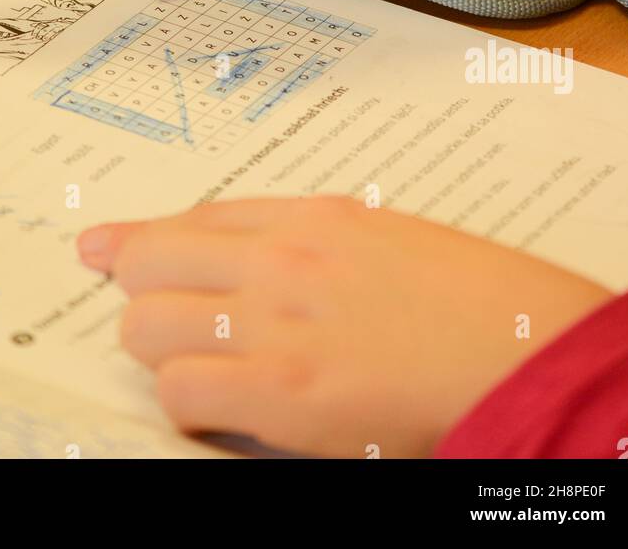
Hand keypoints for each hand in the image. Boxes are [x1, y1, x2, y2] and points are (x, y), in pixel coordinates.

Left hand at [78, 197, 608, 457]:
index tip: (105, 246)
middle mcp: (279, 258)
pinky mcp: (281, 393)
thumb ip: (316, 242)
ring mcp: (274, 322)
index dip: (141, 236)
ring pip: (147, 324)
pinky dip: (184, 404)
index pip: (196, 217)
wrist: (523, 350)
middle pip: (151, 260)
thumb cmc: (472, 300)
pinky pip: (181, 390)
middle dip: (141, 290)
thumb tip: (260, 257)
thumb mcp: (388, 239)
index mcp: (311, 216)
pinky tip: (215, 411)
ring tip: (196, 372)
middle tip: (153, 317)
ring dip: (160, 351)